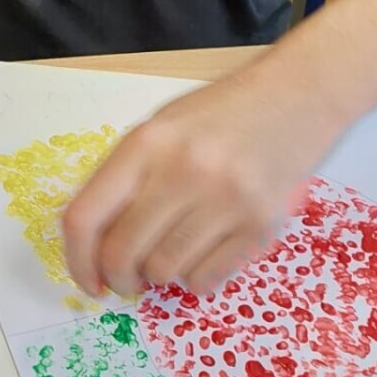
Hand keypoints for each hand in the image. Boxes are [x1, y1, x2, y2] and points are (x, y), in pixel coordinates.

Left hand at [61, 58, 335, 299]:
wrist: (300, 95)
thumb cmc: (224, 112)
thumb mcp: (164, 127)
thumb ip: (129, 177)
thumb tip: (97, 245)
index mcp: (146, 142)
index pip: (86, 216)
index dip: (77, 261)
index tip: (88, 282)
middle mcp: (182, 170)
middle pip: (122, 253)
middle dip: (119, 278)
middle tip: (128, 279)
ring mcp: (224, 199)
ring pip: (164, 271)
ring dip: (162, 275)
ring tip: (174, 252)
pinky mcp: (260, 223)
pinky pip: (207, 279)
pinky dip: (197, 279)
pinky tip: (207, 253)